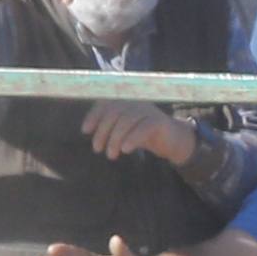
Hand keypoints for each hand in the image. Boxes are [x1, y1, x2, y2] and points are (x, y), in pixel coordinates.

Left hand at [81, 100, 197, 165]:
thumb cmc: (142, 134)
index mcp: (126, 101)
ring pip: (127, 119)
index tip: (85, 130)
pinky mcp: (159, 121)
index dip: (94, 114)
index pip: (106, 102)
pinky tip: (125, 150)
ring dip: (115, 138)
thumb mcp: (123, 129)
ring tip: (110, 155)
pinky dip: (132, 138)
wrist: (171, 141)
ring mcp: (148, 110)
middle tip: (97, 149)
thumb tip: (86, 129)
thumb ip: (108, 125)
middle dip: (103, 131)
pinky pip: (143, 127)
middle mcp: (136, 101)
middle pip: (115, 111)